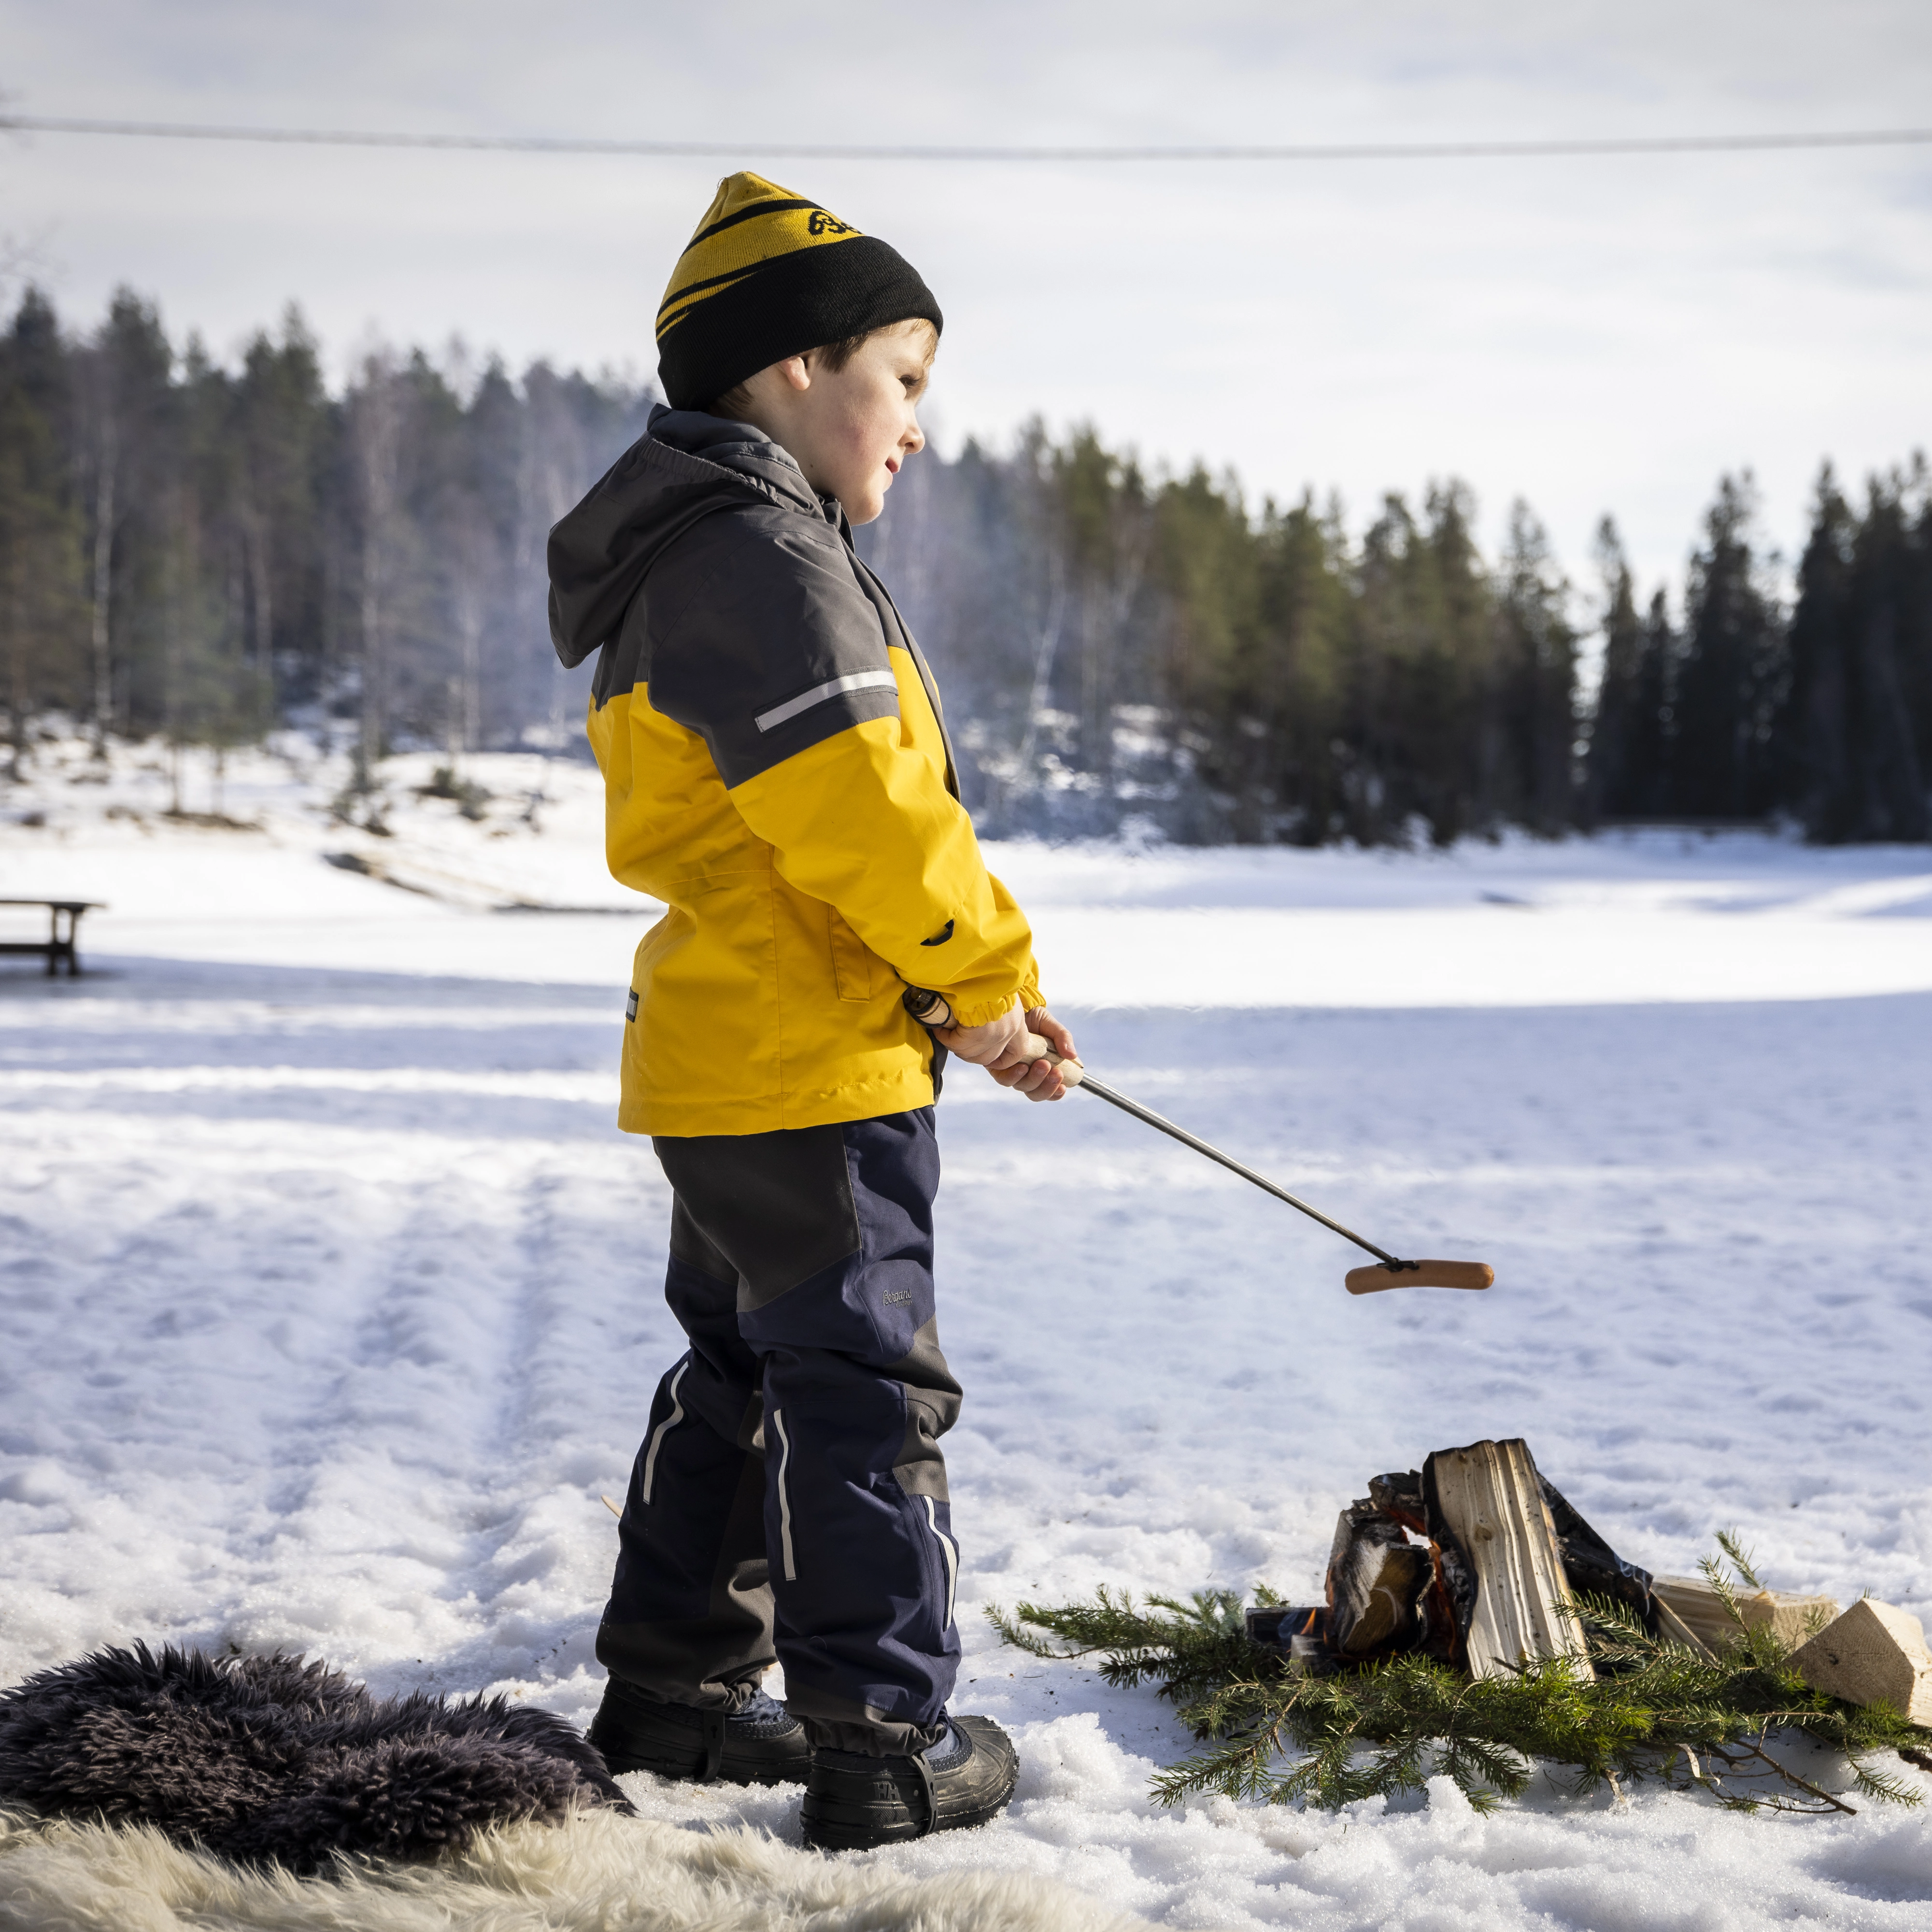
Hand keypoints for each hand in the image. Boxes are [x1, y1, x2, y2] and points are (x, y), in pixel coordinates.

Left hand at [936, 1001, 1077, 1102]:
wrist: (1011, 1006)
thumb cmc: (1032, 1016)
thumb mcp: (1051, 1026)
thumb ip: (1062, 1039)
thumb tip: (1072, 1055)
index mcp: (1040, 1068)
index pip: (1049, 1089)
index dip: (1055, 1092)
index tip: (1063, 1087)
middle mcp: (1025, 1072)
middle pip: (1034, 1091)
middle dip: (1046, 1086)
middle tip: (1054, 1072)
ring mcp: (1010, 1070)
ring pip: (1021, 1086)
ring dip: (1034, 1079)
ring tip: (1042, 1065)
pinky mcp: (995, 1065)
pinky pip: (1004, 1078)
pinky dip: (1014, 1075)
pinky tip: (1021, 1067)